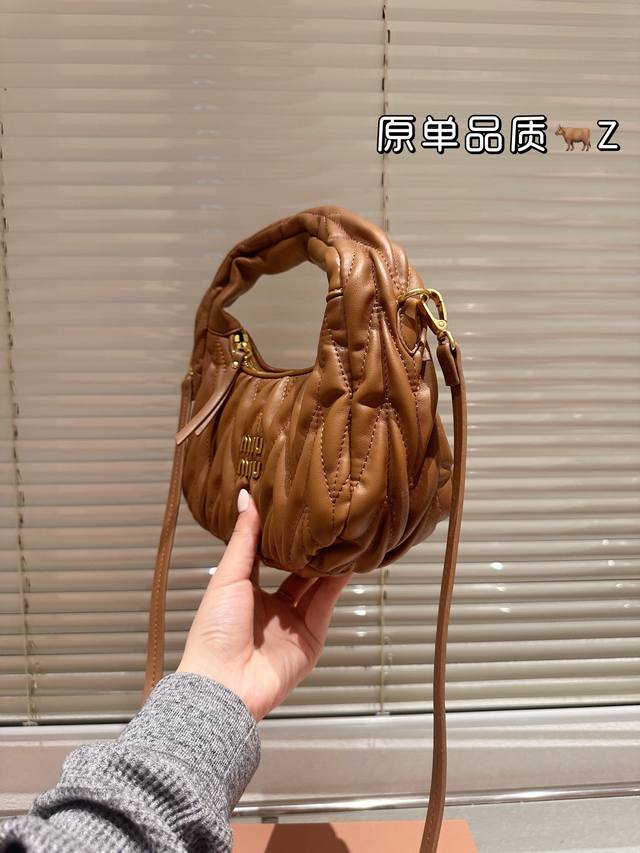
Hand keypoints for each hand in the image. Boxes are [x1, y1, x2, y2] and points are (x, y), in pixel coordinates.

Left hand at [177, 488, 351, 720]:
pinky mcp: (309, 641)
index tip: (292, 512)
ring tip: (340, 537)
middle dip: (307, 551)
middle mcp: (269, 610)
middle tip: (322, 523)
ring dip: (326, 565)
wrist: (225, 683)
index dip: (278, 537)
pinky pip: (325, 607)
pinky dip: (335, 586)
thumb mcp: (228, 577)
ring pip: (314, 588)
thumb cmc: (214, 632)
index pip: (265, 559)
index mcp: (243, 594)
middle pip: (294, 574)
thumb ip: (243, 539)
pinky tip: (345, 564)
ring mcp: (290, 626)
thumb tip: (246, 498)